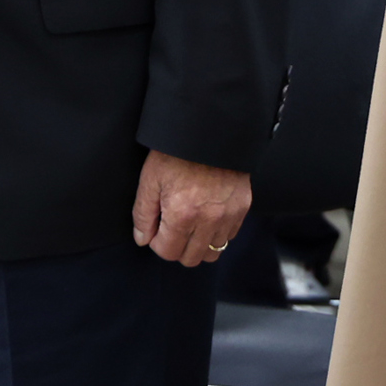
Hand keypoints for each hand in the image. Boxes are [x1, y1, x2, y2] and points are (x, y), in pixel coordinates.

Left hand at [131, 151, 250, 267]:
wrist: (209, 128)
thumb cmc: (176, 151)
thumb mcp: (150, 179)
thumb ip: (143, 214)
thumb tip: (143, 240)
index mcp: (182, 214)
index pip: (168, 252)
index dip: (157, 243)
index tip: (156, 229)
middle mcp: (209, 220)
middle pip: (191, 258)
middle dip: (177, 247)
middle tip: (172, 227)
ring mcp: (229, 215)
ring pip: (213, 251)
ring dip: (199, 244)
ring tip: (191, 224)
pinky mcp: (242, 207)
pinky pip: (229, 235)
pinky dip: (217, 232)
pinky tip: (207, 215)